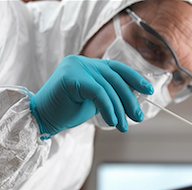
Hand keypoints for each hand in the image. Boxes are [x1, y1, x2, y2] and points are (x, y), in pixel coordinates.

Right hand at [30, 55, 153, 137]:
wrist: (42, 120)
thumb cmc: (66, 112)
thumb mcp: (93, 101)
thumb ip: (109, 94)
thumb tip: (134, 99)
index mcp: (87, 65)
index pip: (116, 68)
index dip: (134, 78)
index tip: (149, 90)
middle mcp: (81, 61)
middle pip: (114, 78)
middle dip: (129, 99)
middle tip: (138, 117)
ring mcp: (75, 66)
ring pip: (108, 87)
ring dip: (119, 109)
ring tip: (123, 127)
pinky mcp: (71, 77)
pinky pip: (98, 92)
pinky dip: (108, 108)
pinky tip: (112, 122)